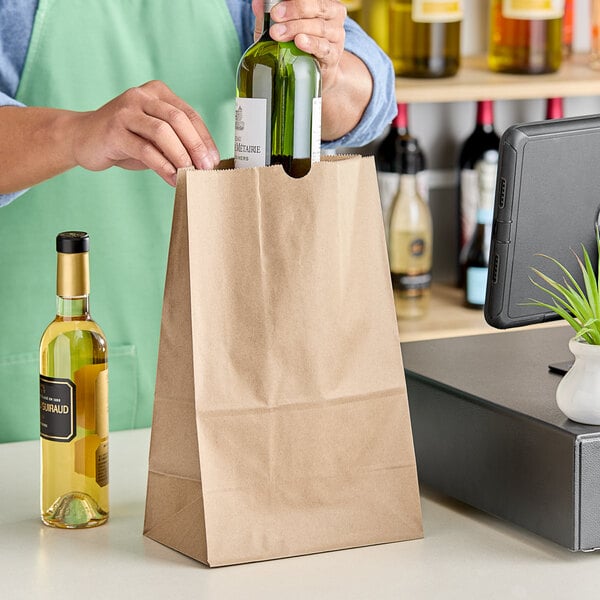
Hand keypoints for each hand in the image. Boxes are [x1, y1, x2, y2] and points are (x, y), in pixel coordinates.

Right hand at [72, 80, 218, 185]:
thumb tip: (204, 162)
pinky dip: (162, 165)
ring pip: (162, 132)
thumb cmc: (125, 139)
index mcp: (157, 93)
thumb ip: (176, 142)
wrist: (82, 138)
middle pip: (178, 119)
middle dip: (196, 146)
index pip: (189, 114)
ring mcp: (125, 111)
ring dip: (180, 155)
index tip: (214, 160)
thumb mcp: (154, 136)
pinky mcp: (113, 130)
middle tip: (206, 168)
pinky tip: (171, 177)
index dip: (204, 138)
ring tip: (189, 173)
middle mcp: (141, 96)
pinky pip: (144, 148)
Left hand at [252, 0, 346, 90]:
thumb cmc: (299, 44)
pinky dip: (311, 44)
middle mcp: (333, 16)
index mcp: (323, 3)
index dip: (294, 0)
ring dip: (297, 28)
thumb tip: (257, 3)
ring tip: (279, 33)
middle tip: (275, 17)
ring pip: (319, 27)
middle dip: (294, 10)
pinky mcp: (333, 56)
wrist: (317, 70)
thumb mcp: (284, 27)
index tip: (275, 7)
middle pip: (317, 6)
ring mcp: (336, 36)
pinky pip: (324, 48)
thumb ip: (270, 15)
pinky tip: (300, 42)